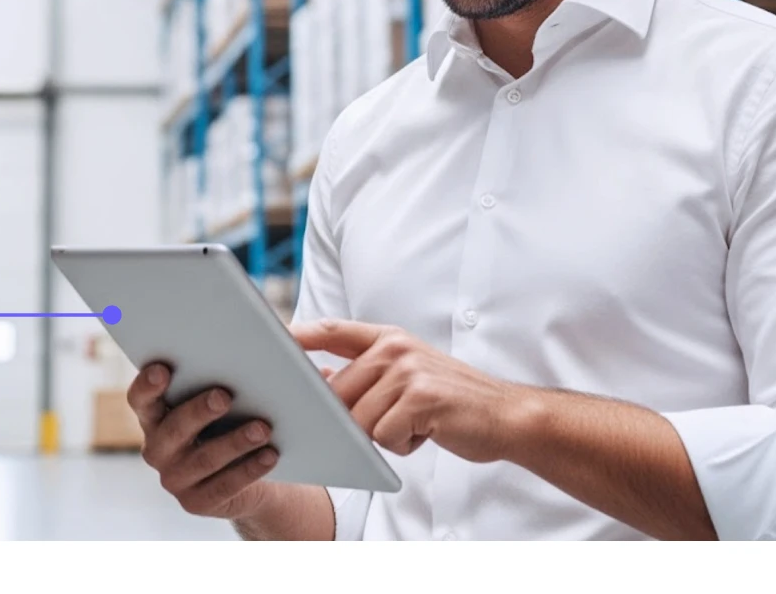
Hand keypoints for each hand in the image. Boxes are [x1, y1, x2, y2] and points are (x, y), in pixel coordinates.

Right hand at [127, 363, 280, 519]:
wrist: (248, 472)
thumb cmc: (231, 421)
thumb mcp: (221, 400)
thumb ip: (224, 376)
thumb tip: (265, 357)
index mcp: (155, 418)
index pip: (141, 401)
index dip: (147, 386)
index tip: (163, 369)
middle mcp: (158, 449)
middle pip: (174, 429)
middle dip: (198, 411)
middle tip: (224, 396)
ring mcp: (174, 479)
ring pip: (204, 459)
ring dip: (234, 442)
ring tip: (262, 428)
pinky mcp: (196, 502)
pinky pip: (224, 485)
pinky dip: (249, 469)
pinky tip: (269, 454)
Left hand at [293, 319, 525, 462]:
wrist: (506, 416)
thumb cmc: (451, 402)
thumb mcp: (408, 376)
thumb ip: (367, 375)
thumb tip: (320, 380)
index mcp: (390, 339)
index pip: (333, 330)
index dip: (299, 334)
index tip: (270, 338)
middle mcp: (396, 348)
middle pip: (338, 392)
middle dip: (350, 420)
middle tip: (391, 422)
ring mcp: (408, 371)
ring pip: (358, 419)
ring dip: (383, 435)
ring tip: (415, 425)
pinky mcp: (420, 398)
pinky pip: (383, 435)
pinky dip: (402, 445)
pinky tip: (427, 433)